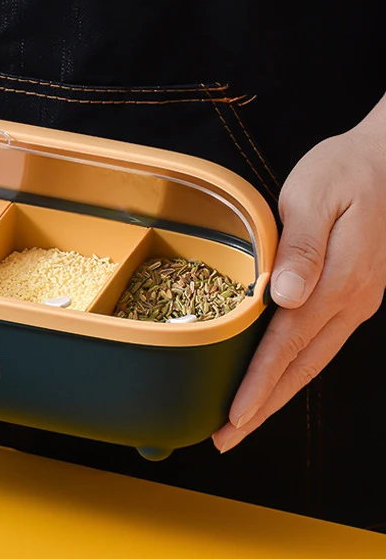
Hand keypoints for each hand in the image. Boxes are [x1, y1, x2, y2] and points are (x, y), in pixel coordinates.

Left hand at [213, 120, 385, 451]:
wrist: (384, 159)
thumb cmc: (343, 171)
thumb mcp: (315, 197)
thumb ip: (301, 248)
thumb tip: (283, 297)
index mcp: (340, 279)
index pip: (289, 343)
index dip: (260, 383)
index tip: (234, 415)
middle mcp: (353, 300)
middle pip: (303, 366)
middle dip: (264, 405)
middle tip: (226, 437)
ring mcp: (356, 300)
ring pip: (312, 360)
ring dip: (277, 393)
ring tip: (243, 420)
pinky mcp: (352, 293)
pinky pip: (318, 341)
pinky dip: (292, 367)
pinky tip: (273, 376)